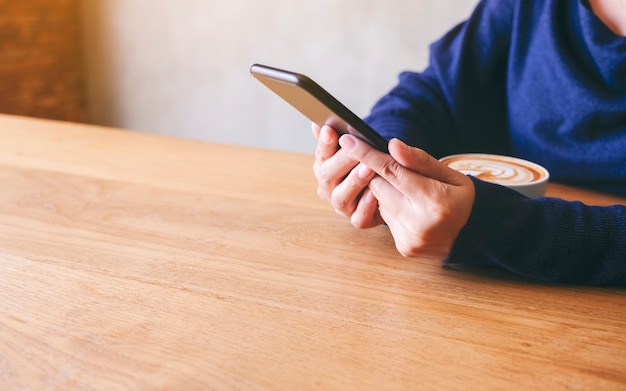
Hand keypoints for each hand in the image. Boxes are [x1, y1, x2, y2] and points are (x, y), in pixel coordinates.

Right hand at [311, 123, 383, 227]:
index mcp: (324, 167)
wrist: (388, 188)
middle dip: (341, 161)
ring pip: (341, 197)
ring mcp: (342, 206)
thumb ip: (339, 137)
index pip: (321, 154)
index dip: (324, 143)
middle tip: (354, 149)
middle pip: (328, 176)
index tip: (330, 130)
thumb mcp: (358, 148)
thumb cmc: (369, 164)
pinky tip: (374, 194)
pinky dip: (366, 206)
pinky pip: (359, 217)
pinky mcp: (358, 220)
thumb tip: (317, 125)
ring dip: (354, 182)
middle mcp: (328, 188)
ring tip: (367, 169)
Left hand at [339, 134, 474, 259]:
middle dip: (382, 175)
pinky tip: (412, 211)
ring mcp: (410, 239)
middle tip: (396, 171)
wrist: (475, 235)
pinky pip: (385, 219)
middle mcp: (419, 224)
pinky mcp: (404, 247)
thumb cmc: (461, 199)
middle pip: (379, 187)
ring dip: (388, 193)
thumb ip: (420, 160)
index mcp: (434, 201)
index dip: (367, 154)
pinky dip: (393, 210)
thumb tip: (391, 146)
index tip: (347, 140)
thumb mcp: (450, 174)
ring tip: (412, 195)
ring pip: (379, 202)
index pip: (391, 172)